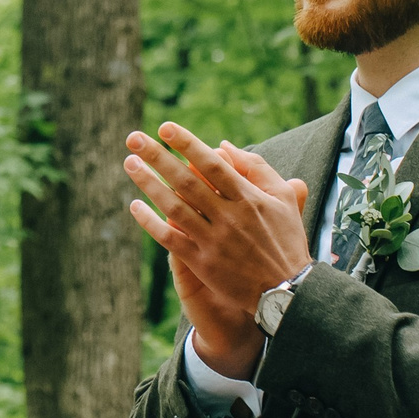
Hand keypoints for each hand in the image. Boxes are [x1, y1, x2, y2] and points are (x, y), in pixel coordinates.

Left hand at [125, 124, 313, 378]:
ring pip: (174, 207)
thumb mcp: (283, 197)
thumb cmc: (285, 238)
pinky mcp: (203, 263)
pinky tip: (135, 206)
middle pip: (187, 181)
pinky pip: (170, 239)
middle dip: (158, 157)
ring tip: (130, 163)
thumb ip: (256, 167)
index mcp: (249, 197)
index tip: (165, 127)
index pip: (212, 164)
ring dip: (149, 184)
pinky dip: (150, 222)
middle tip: (133, 137)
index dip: (188, 144)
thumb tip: (223, 145)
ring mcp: (214, 241)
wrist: (288, 290)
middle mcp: (229, 217)